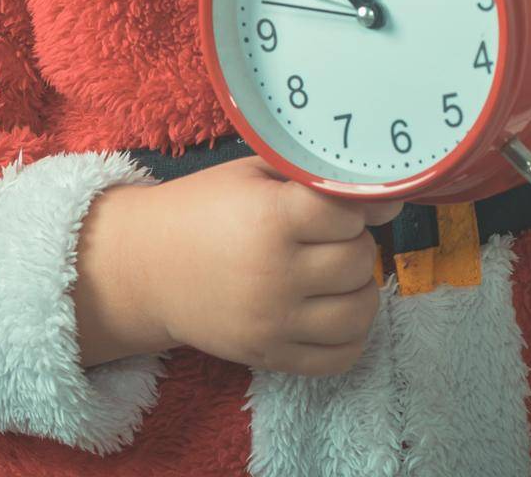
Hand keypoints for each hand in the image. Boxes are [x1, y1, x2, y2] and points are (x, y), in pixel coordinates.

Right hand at [135, 156, 403, 376]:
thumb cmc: (202, 208)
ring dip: (360, 287)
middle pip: (359, 259)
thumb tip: (382, 195)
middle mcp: (275, 273)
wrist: (148, 266)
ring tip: (338, 272)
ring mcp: (274, 321)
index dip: (358, 203)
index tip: (353, 202)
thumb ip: (309, 174)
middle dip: (356, 241)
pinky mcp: (270, 356)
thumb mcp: (250, 172)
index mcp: (269, 218)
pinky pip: (341, 357)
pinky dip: (351, 334)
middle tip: (334, 234)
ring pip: (361, 310)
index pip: (348, 213)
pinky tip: (332, 308)